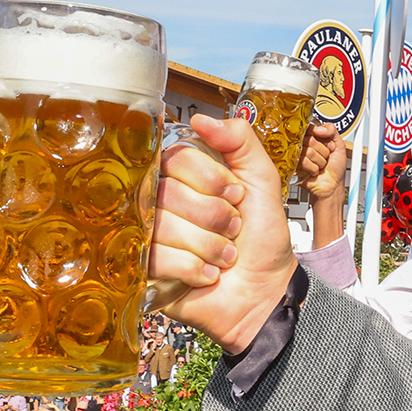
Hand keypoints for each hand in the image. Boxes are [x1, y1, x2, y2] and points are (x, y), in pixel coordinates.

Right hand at [149, 115, 296, 352]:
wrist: (266, 292)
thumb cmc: (263, 239)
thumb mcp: (262, 180)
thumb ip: (240, 141)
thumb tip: (199, 119)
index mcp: (184, 179)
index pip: (175, 159)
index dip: (209, 179)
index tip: (235, 196)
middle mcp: (161, 204)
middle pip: (167, 193)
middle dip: (213, 216)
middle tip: (232, 230)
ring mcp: (149, 238)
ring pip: (161, 227)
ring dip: (208, 245)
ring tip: (224, 257)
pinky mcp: (145, 272)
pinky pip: (157, 258)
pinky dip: (194, 269)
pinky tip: (207, 275)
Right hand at [297, 122, 348, 200]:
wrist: (332, 186)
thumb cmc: (335, 168)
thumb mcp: (339, 145)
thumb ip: (332, 131)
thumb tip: (318, 128)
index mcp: (314, 138)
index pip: (312, 128)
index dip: (321, 136)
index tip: (328, 144)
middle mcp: (305, 145)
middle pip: (310, 140)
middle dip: (323, 151)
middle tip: (326, 157)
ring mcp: (299, 155)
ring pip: (308, 151)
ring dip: (320, 161)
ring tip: (321, 165)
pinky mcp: (295, 166)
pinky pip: (304, 161)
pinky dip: (314, 168)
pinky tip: (315, 171)